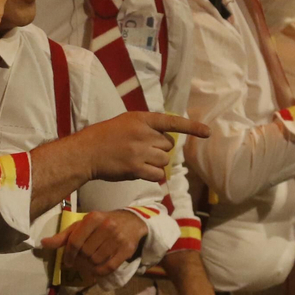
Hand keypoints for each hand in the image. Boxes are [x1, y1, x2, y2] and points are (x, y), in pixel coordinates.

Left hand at [40, 210, 146, 282]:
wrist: (131, 221)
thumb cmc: (101, 223)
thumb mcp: (82, 225)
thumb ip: (64, 236)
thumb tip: (43, 243)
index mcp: (93, 218)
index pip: (75, 241)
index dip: (68, 255)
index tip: (67, 262)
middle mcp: (107, 226)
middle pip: (85, 253)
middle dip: (80, 260)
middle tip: (80, 262)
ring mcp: (118, 238)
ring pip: (96, 261)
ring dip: (89, 267)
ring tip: (88, 265)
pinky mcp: (127, 249)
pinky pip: (109, 267)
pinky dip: (100, 272)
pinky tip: (96, 271)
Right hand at [83, 111, 210, 183]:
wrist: (86, 152)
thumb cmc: (104, 137)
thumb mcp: (126, 123)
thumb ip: (146, 128)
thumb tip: (166, 143)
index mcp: (141, 119)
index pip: (172, 122)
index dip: (192, 127)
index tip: (207, 132)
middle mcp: (143, 133)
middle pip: (169, 146)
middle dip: (160, 150)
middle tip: (143, 151)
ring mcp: (140, 151)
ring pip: (164, 161)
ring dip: (155, 164)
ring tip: (138, 161)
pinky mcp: (136, 168)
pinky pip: (157, 174)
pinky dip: (153, 175)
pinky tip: (140, 172)